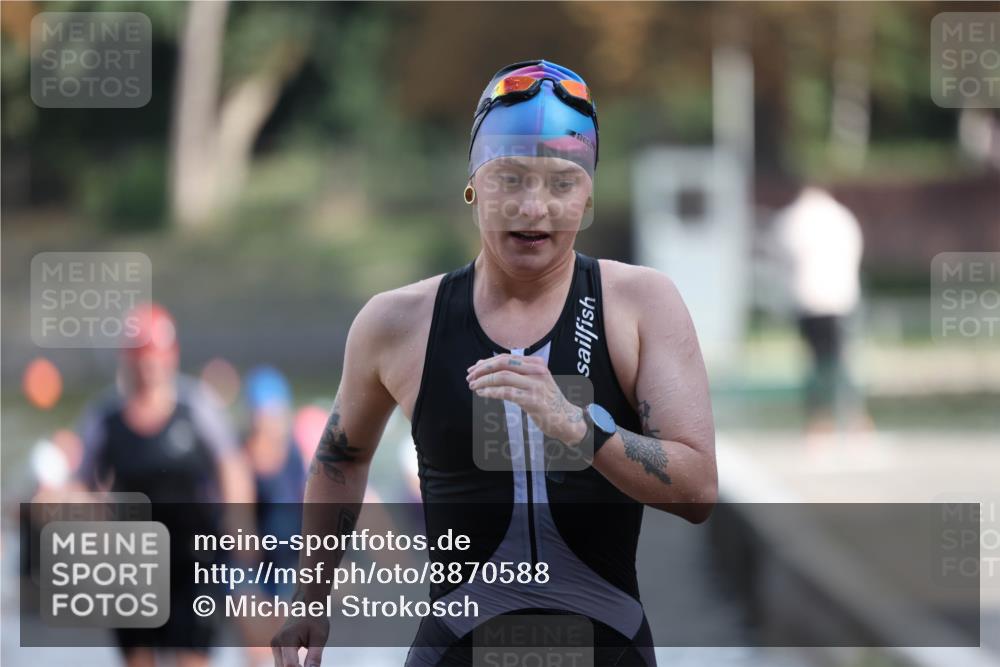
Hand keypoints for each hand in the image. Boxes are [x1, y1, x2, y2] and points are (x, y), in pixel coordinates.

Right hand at [271, 613, 328, 666]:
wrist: (307, 607)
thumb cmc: (315, 620)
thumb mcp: (320, 637)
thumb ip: (315, 656)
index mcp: (287, 638)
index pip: (290, 665)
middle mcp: (277, 643)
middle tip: (311, 665)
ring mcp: (274, 646)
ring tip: (306, 663)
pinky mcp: (276, 648)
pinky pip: (282, 663)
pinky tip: (301, 665)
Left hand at [466, 354, 586, 445]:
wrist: (566, 419)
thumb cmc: (547, 401)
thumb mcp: (533, 382)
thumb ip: (513, 374)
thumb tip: (484, 365)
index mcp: (536, 364)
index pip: (506, 358)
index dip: (487, 362)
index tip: (473, 369)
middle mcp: (537, 371)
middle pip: (503, 363)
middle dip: (483, 369)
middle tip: (470, 376)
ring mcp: (536, 385)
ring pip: (503, 377)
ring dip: (484, 381)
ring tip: (473, 386)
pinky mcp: (533, 400)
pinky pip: (506, 392)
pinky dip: (491, 392)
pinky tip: (482, 394)